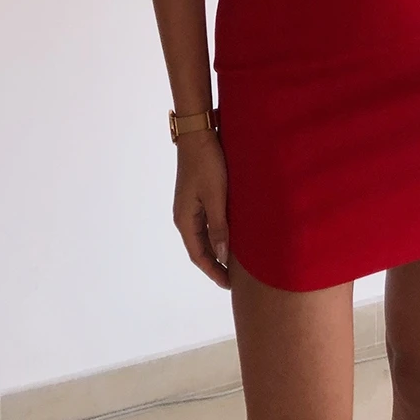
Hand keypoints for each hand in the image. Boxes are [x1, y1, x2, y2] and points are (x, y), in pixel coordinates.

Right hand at [173, 130, 230, 289]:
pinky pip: (207, 222)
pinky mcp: (197, 195)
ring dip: (216, 249)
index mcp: (185, 220)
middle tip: (235, 278)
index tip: (228, 285)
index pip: (198, 255)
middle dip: (215, 264)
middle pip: (199, 248)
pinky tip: (230, 235)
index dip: (213, 271)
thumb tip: (221, 255)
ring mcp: (190, 206)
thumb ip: (219, 226)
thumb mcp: (216, 196)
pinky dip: (217, 233)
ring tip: (235, 261)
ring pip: (203, 235)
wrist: (198, 135)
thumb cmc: (207, 164)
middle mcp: (184, 216)